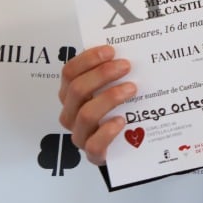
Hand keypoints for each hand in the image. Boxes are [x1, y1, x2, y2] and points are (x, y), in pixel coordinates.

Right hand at [57, 45, 135, 165]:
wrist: (125, 145)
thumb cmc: (117, 109)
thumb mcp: (113, 86)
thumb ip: (115, 69)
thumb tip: (133, 48)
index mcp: (71, 94)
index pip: (69, 72)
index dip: (88, 59)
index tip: (110, 50)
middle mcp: (71, 113)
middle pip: (77, 90)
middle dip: (102, 74)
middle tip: (126, 66)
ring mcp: (80, 134)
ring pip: (86, 114)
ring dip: (109, 98)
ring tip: (132, 89)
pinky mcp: (93, 154)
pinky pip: (94, 145)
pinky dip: (107, 131)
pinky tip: (122, 121)